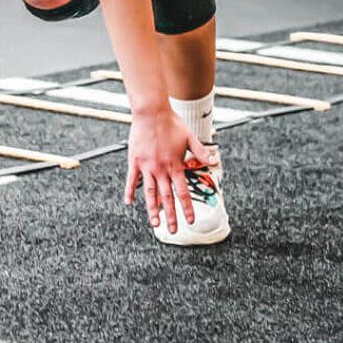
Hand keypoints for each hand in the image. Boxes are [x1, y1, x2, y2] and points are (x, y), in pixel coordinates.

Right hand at [124, 109, 215, 231]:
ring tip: (155, 224)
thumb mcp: (189, 137)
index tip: (190, 221)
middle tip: (174, 231)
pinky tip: (129, 202)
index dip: (187, 208)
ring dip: (153, 209)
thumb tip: (213, 161)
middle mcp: (161, 169)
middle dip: (171, 216)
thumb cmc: (171, 122)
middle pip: (167, 197)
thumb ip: (200, 151)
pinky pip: (132, 180)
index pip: (183, 192)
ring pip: (150, 193)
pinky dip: (130, 191)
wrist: (151, 112)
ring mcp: (147, 166)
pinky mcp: (135, 161)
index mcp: (175, 165)